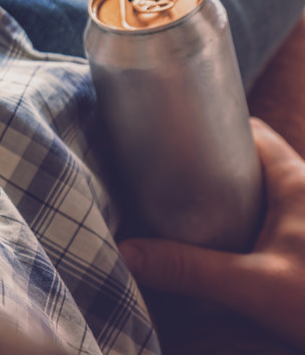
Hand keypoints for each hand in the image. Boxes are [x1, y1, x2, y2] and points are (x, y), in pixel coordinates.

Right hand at [118, 118, 304, 348]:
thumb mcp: (256, 285)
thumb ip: (189, 270)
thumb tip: (125, 253)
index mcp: (297, 181)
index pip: (250, 131)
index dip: (210, 127)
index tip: (169, 136)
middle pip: (250, 164)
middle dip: (207, 171)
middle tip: (161, 183)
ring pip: (260, 199)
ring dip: (224, 205)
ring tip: (178, 217)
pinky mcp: (304, 252)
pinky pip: (269, 228)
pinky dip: (241, 231)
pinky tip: (218, 252)